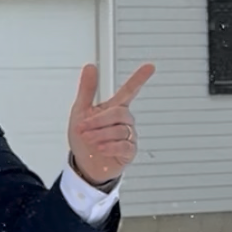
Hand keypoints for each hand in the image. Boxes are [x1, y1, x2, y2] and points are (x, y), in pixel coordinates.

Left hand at [67, 63, 154, 187]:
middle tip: (83, 128)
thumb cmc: (84, 138)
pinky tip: (100, 148)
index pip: (130, 90)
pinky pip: (124, 146)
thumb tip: (90, 66)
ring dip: (99, 135)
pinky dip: (109, 146)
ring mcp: (129, 136)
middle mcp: (124, 120)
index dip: (139, 78)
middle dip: (98, 121)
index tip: (150, 67)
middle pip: (118, 113)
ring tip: (88, 140)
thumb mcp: (80, 111)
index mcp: (114, 108)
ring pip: (119, 130)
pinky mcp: (129, 151)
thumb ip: (87, 90)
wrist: (84, 164)